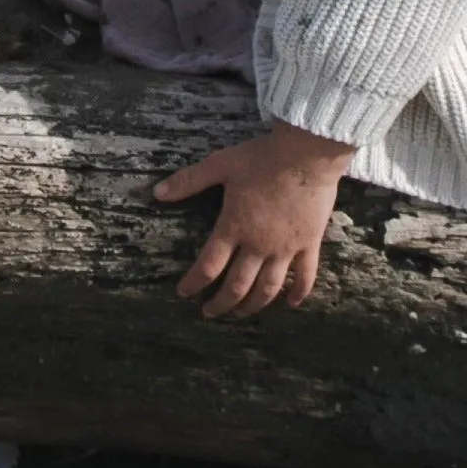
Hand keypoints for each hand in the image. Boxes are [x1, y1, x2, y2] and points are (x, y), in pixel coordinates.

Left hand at [154, 122, 357, 318]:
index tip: (184, 293)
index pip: (209, 265)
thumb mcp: (221, 164)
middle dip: (221, 303)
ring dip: (253, 306)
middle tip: (210, 313)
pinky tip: (291, 304)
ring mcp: (286, 248)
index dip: (194, 283)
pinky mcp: (309, 244)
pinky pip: (305, 276)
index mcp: (234, 227)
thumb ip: (189, 181)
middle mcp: (258, 245)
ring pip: (268, 288)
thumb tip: (157, 193)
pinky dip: (298, 294)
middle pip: (237, 286)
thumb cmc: (263, 158)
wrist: (308, 153)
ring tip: (241, 314)